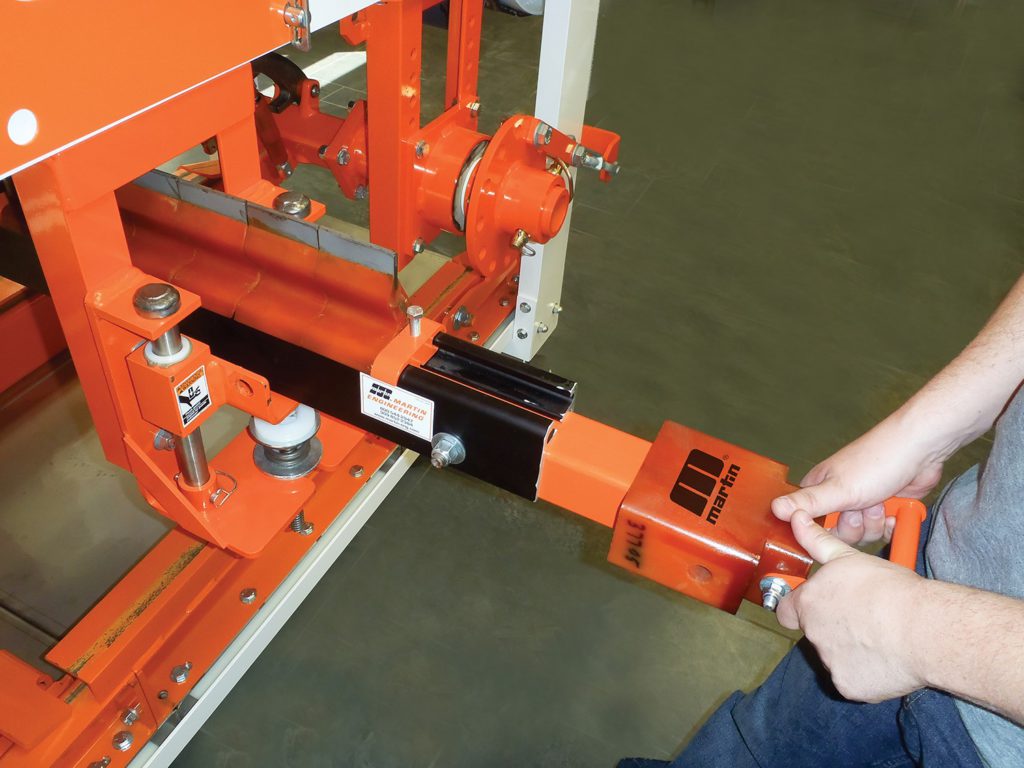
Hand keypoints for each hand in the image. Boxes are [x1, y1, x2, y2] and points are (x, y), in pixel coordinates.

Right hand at [771, 415, 944, 544]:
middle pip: (838, 534)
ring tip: (881, 502)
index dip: (823, 530)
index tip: (836, 520)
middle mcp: (839, 498)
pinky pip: (881, 531)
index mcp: (819, 489)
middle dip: (855, 525)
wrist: (921, 449)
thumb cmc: (877, 459)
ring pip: (862, 535)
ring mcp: (863, 503)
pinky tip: (895, 511)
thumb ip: (806, 502)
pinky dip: (890, 524)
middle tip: (862, 506)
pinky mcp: (884, 508)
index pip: (809, 524)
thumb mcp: (838, 488)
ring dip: (875, 522)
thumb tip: (773, 508)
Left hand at [776, 510, 926, 701]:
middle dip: (833, 626)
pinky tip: (889, 659)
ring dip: (852, 648)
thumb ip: (817, 542)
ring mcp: (829, 663)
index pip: (786, 610)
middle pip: (815, 632)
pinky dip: (867, 672)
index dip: (800, 607)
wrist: (921, 629)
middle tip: (864, 618)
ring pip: (836, 656)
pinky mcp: (849, 687)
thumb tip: (796, 518)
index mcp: (808, 604)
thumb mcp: (848, 558)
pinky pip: (854, 679)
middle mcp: (812, 635)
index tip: (822, 604)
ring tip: (882, 635)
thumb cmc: (887, 589)